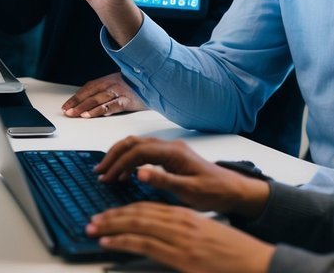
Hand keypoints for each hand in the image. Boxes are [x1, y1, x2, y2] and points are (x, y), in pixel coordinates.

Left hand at [61, 73, 145, 117]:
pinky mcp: (128, 100)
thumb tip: (85, 104)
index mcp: (106, 80)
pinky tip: (93, 114)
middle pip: (90, 94)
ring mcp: (119, 91)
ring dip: (87, 107)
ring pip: (99, 100)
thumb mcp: (115, 86)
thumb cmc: (132, 87)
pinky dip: (102, 110)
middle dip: (77, 104)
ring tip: (78, 114)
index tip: (65, 106)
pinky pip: (112, 105)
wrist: (153, 84)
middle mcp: (111, 84)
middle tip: (68, 112)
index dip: (75, 98)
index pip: (86, 89)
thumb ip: (102, 92)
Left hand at [86, 203, 274, 272]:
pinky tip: (108, 242)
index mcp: (185, 216)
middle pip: (137, 213)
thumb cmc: (233, 253)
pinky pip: (143, 243)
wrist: (257, 262)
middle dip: (111, 216)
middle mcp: (179, 222)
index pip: (147, 208)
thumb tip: (160, 236)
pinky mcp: (180, 256)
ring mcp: (179, 238)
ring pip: (136, 225)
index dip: (124, 210)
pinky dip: (121, 240)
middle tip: (92, 220)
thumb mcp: (203, 236)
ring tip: (93, 228)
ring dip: (110, 225)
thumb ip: (181, 233)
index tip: (108, 214)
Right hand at [94, 137, 270, 215]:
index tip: (106, 176)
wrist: (234, 190)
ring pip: (137, 145)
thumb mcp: (190, 192)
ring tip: (107, 173)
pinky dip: (129, 160)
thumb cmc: (215, 192)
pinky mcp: (170, 157)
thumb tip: (139, 173)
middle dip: (113, 155)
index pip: (138, 151)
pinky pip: (144, 152)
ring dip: (119, 156)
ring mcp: (170, 150)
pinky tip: (125, 174)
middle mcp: (170, 147)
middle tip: (100, 172)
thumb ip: (164, 182)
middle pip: (133, 142)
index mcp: (173, 153)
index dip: (119, 162)